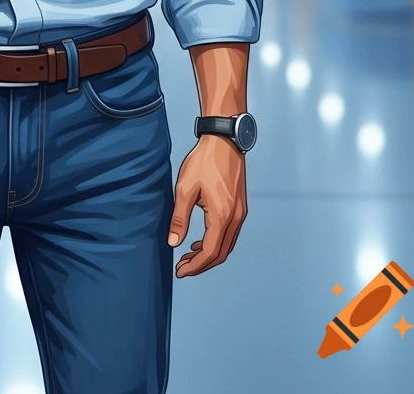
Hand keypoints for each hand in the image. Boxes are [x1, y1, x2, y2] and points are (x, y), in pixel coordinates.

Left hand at [167, 135, 246, 276]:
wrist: (223, 141)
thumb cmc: (203, 162)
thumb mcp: (184, 189)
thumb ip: (179, 219)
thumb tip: (173, 243)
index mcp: (222, 216)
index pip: (210, 253)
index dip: (195, 266)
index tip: (180, 271)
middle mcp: (235, 219)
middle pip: (221, 253)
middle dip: (201, 264)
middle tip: (182, 267)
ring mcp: (240, 213)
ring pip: (227, 245)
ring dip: (209, 254)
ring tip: (189, 256)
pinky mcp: (240, 207)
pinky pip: (230, 234)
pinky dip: (216, 242)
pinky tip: (201, 240)